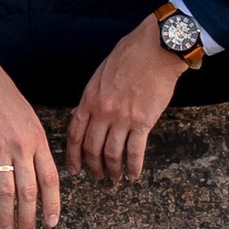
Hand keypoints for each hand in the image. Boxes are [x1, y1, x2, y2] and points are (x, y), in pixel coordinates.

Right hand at [0, 43, 60, 228]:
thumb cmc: (2, 95)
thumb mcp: (27, 117)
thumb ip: (33, 144)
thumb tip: (38, 171)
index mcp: (37, 138)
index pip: (50, 179)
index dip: (52, 204)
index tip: (52, 223)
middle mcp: (21, 146)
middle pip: (29, 191)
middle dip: (29, 218)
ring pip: (6, 192)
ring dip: (7, 217)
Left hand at [65, 20, 186, 183]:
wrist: (155, 48)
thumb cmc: (130, 56)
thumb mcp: (101, 74)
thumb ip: (92, 97)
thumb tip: (82, 114)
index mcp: (89, 98)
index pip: (75, 134)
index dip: (73, 155)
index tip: (74, 169)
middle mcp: (102, 111)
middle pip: (92, 149)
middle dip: (93, 168)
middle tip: (96, 178)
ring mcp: (122, 118)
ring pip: (112, 154)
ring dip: (113, 171)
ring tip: (115, 179)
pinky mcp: (143, 122)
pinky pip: (135, 152)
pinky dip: (133, 167)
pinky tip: (134, 175)